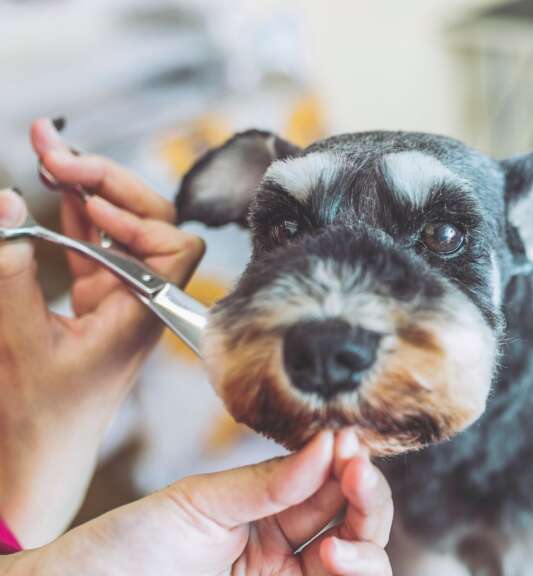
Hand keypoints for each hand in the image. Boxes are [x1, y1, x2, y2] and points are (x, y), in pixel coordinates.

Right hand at [0, 119, 204, 546]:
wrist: (39, 453)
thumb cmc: (39, 412)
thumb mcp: (17, 339)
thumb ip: (10, 272)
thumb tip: (4, 203)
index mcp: (141, 311)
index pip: (176, 249)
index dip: (140, 219)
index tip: (92, 208)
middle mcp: (139, 297)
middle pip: (149, 221)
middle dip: (106, 180)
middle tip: (54, 149)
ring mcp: (118, 293)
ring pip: (117, 224)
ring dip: (86, 184)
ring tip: (46, 146)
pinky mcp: (95, 295)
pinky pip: (92, 241)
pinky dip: (74, 210)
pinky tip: (52, 178)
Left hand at [9, 430, 393, 575]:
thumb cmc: (124, 551)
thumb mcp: (199, 503)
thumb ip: (269, 481)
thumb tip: (328, 443)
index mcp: (268, 516)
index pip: (330, 487)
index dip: (349, 465)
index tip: (350, 444)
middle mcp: (286, 554)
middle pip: (359, 525)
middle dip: (368, 499)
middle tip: (357, 477)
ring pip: (365, 566)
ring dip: (367, 547)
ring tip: (337, 545)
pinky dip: (358, 574)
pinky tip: (336, 559)